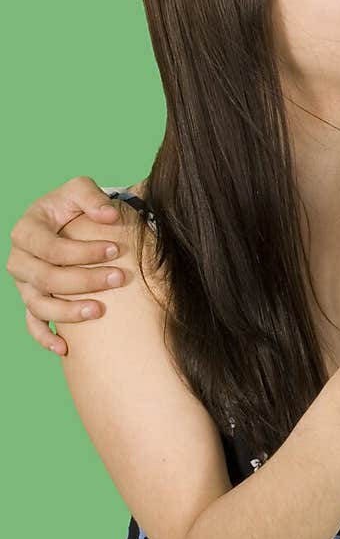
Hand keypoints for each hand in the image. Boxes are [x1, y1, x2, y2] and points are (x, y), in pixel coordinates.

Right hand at [7, 177, 125, 353]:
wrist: (66, 220)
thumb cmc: (73, 205)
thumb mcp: (80, 189)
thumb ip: (92, 198)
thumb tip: (110, 216)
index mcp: (26, 230)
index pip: (52, 248)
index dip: (83, 252)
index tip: (116, 249)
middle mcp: (20, 259)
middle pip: (46, 278)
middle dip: (84, 280)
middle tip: (119, 278)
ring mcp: (24, 283)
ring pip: (38, 305)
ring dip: (68, 311)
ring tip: (99, 311)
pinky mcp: (32, 299)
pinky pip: (32, 324)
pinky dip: (45, 338)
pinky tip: (64, 348)